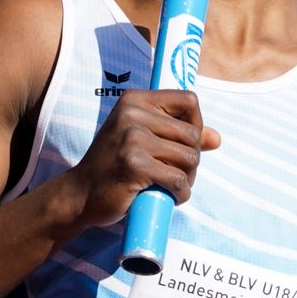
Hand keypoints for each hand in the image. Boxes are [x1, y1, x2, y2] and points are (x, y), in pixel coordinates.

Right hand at [63, 90, 220, 226]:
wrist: (80, 194)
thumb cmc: (115, 166)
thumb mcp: (143, 141)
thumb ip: (179, 135)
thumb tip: (216, 138)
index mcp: (135, 100)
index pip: (189, 101)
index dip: (197, 124)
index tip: (184, 143)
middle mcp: (132, 114)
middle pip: (193, 133)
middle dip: (192, 159)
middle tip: (176, 173)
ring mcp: (132, 139)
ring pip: (190, 157)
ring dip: (187, 178)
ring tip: (172, 185)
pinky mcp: (134, 165)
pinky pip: (178, 179)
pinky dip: (181, 193)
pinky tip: (169, 197)